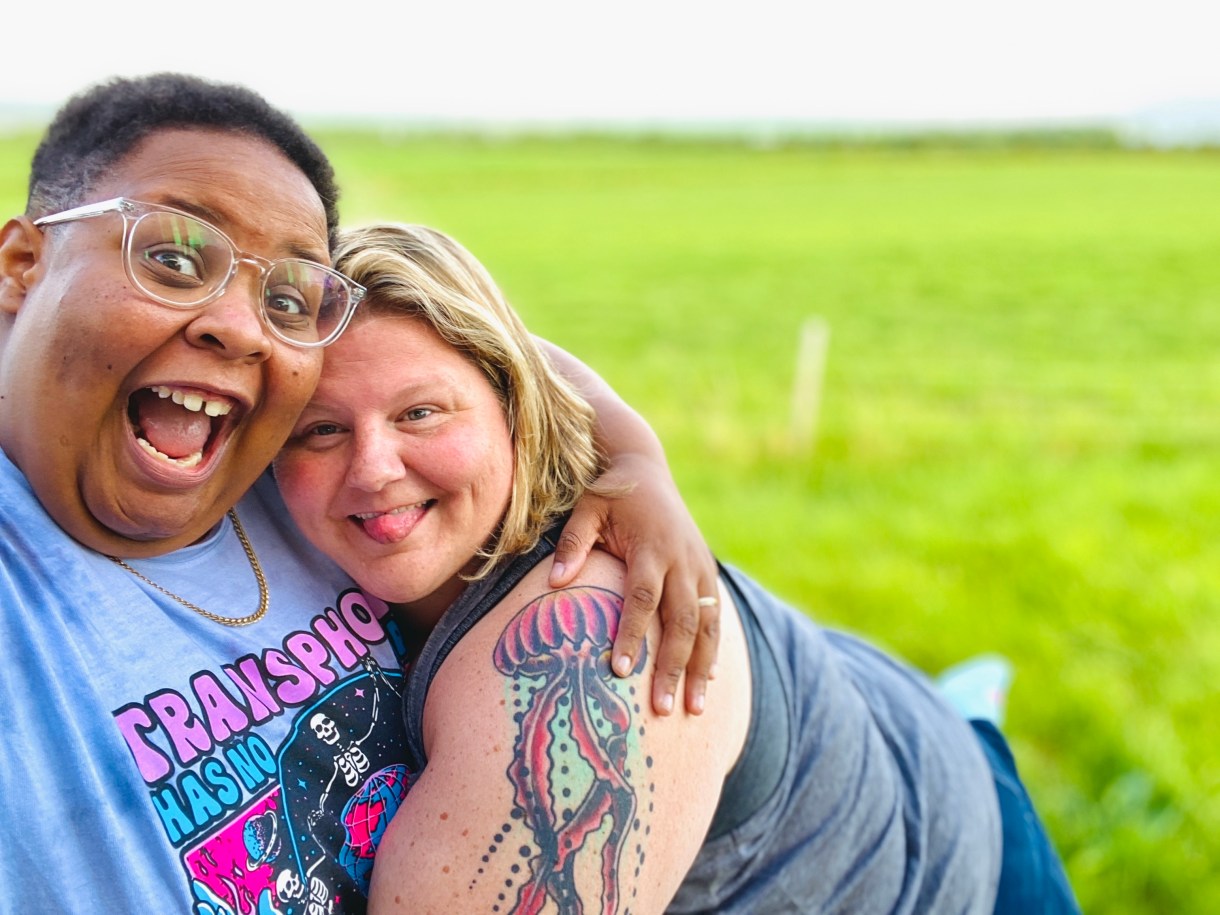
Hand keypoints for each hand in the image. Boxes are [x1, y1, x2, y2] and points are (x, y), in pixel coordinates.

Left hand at [549, 452, 719, 715]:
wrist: (644, 467)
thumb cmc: (608, 493)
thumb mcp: (586, 509)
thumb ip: (573, 544)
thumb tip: (554, 584)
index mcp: (651, 546)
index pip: (642, 597)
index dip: (632, 634)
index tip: (620, 671)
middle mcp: (681, 560)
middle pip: (681, 621)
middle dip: (672, 667)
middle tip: (662, 708)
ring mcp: (698, 566)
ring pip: (705, 624)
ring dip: (699, 668)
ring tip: (693, 708)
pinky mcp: (706, 570)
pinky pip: (715, 616)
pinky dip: (712, 648)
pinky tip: (706, 680)